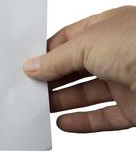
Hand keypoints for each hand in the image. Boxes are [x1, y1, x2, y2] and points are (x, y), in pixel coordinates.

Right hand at [23, 6, 135, 132]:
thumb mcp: (87, 44)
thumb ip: (56, 59)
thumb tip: (31, 66)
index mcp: (108, 28)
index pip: (69, 39)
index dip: (47, 51)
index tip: (26, 63)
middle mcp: (117, 53)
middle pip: (76, 68)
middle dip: (51, 77)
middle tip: (27, 87)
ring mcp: (126, 81)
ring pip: (87, 93)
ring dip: (62, 100)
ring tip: (38, 107)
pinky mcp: (135, 108)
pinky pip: (104, 117)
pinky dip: (83, 121)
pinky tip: (63, 122)